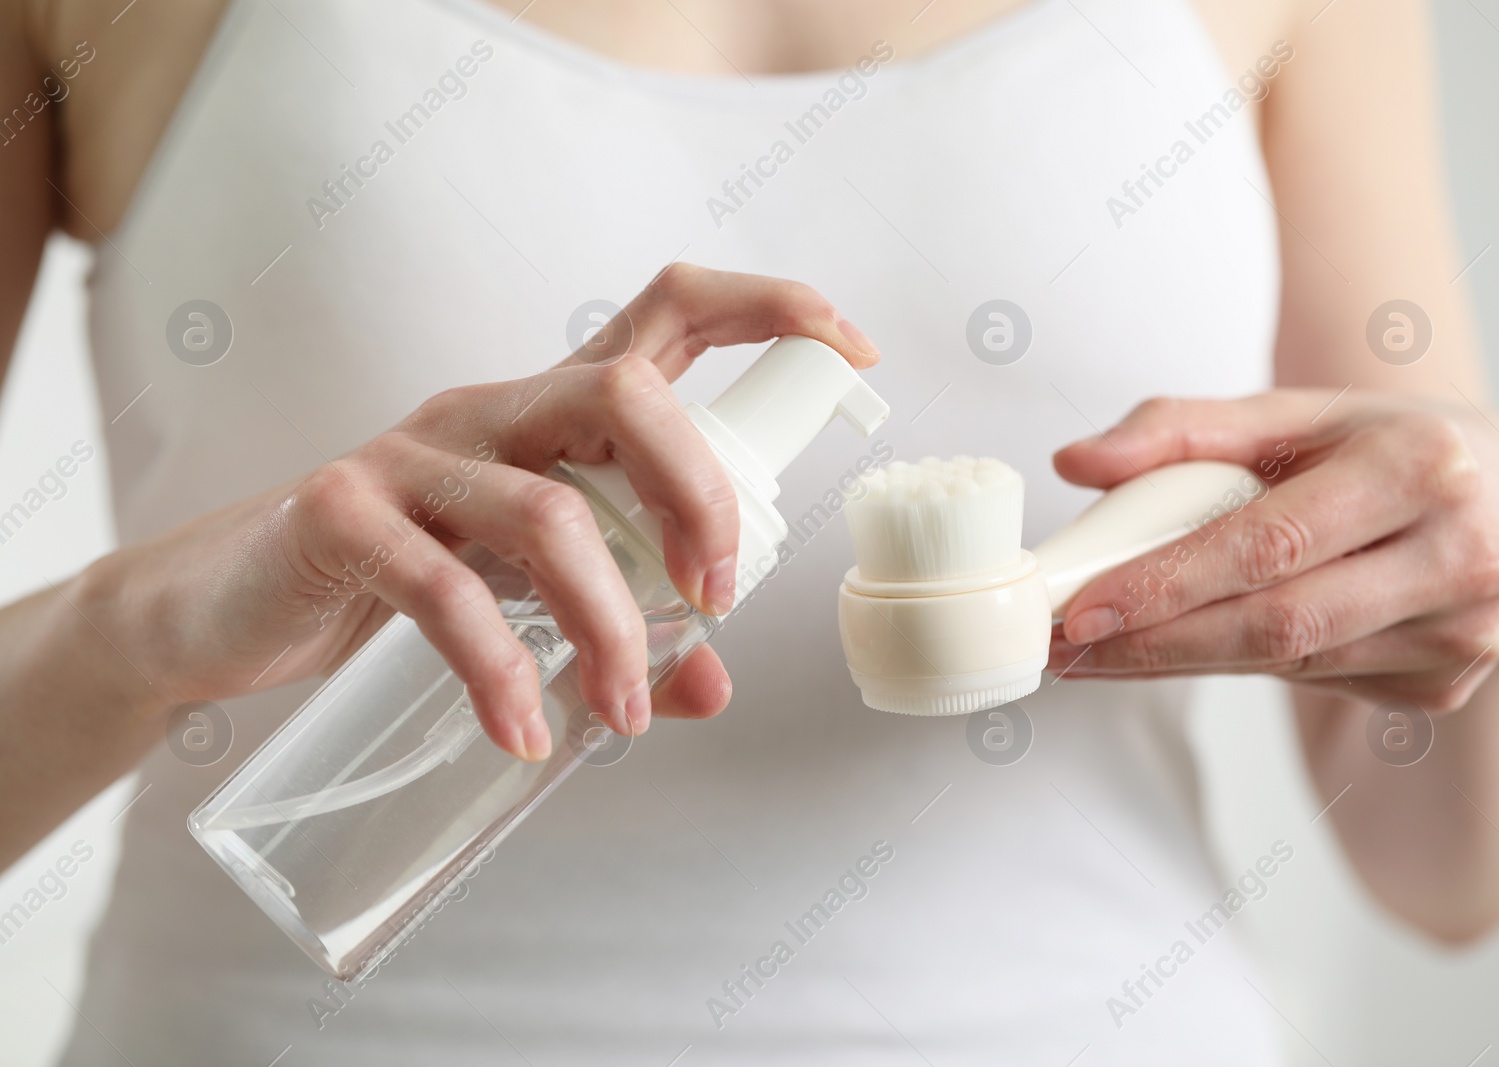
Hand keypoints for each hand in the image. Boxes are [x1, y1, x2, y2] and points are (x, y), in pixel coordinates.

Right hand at [86, 263, 878, 759]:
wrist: (229, 603)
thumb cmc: (400, 582)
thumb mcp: (525, 595)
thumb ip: (622, 626)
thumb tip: (708, 685)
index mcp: (551, 412)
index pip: (667, 314)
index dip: (768, 309)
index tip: (851, 349)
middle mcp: (492, 411)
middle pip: (623, 392)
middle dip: (696, 495)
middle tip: (715, 598)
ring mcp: (414, 454)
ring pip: (546, 512)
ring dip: (610, 624)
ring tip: (625, 711)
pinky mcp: (343, 514)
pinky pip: (442, 590)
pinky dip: (498, 671)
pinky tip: (526, 733)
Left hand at [1047, 390, 1498, 710]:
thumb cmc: (1378, 449)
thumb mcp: (1291, 414)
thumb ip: (1178, 428)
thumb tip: (1075, 462)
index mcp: (1421, 468)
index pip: (1270, 544)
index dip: (1169, 585)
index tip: (1083, 608)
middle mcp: (1461, 556)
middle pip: (1278, 623)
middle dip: (1156, 645)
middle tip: (1067, 650)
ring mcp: (1462, 634)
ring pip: (1288, 663)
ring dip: (1180, 663)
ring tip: (1098, 652)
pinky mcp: (1445, 685)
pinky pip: (1311, 682)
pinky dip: (1237, 666)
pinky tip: (1190, 646)